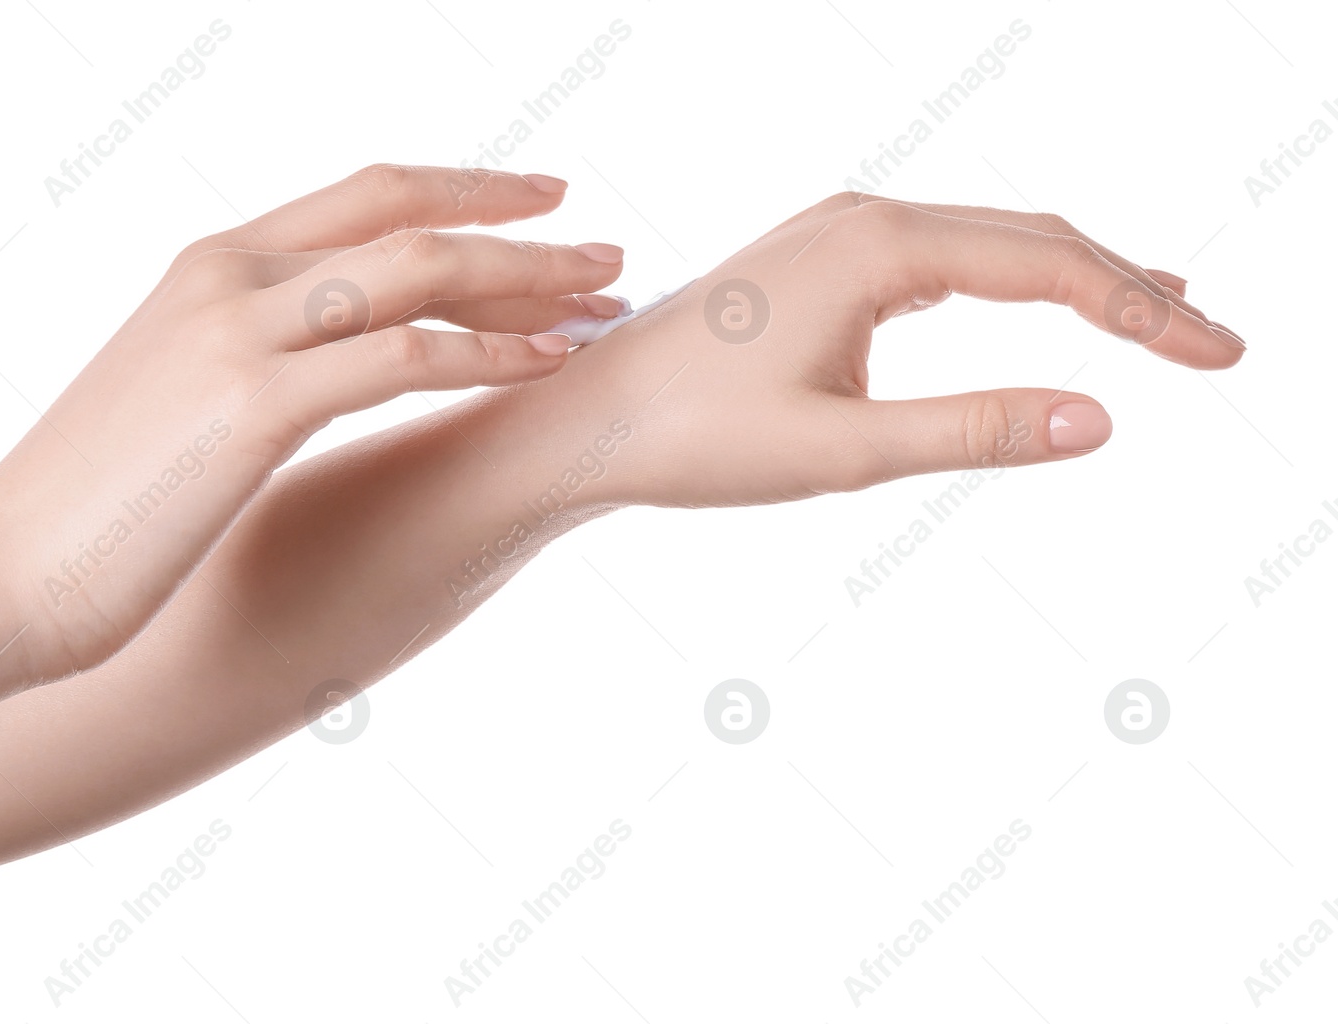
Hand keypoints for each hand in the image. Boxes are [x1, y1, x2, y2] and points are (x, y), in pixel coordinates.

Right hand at [0, 164, 625, 678]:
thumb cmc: (90, 507)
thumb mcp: (173, 400)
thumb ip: (247, 358)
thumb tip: (313, 374)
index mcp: (210, 263)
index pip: (365, 195)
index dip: (464, 190)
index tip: (539, 203)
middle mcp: (227, 273)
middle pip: (407, 215)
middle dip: (520, 227)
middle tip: (605, 252)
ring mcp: (239, 331)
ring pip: (418, 272)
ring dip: (527, 283)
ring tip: (608, 302)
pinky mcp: (253, 403)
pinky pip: (404, 357)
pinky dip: (489, 354)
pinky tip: (551, 364)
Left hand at [564, 193, 1243, 507]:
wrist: (585, 419)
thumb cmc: (691, 438)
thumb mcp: (843, 450)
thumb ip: (971, 430)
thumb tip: (1099, 420)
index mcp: (877, 248)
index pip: (1049, 268)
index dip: (1143, 311)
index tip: (1218, 354)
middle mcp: (862, 219)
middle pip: (1032, 238)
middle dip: (1129, 288)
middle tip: (1216, 343)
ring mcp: (836, 233)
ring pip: (988, 240)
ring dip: (1076, 276)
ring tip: (1160, 311)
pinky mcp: (818, 261)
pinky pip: (942, 254)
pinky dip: (1009, 278)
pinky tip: (1039, 297)